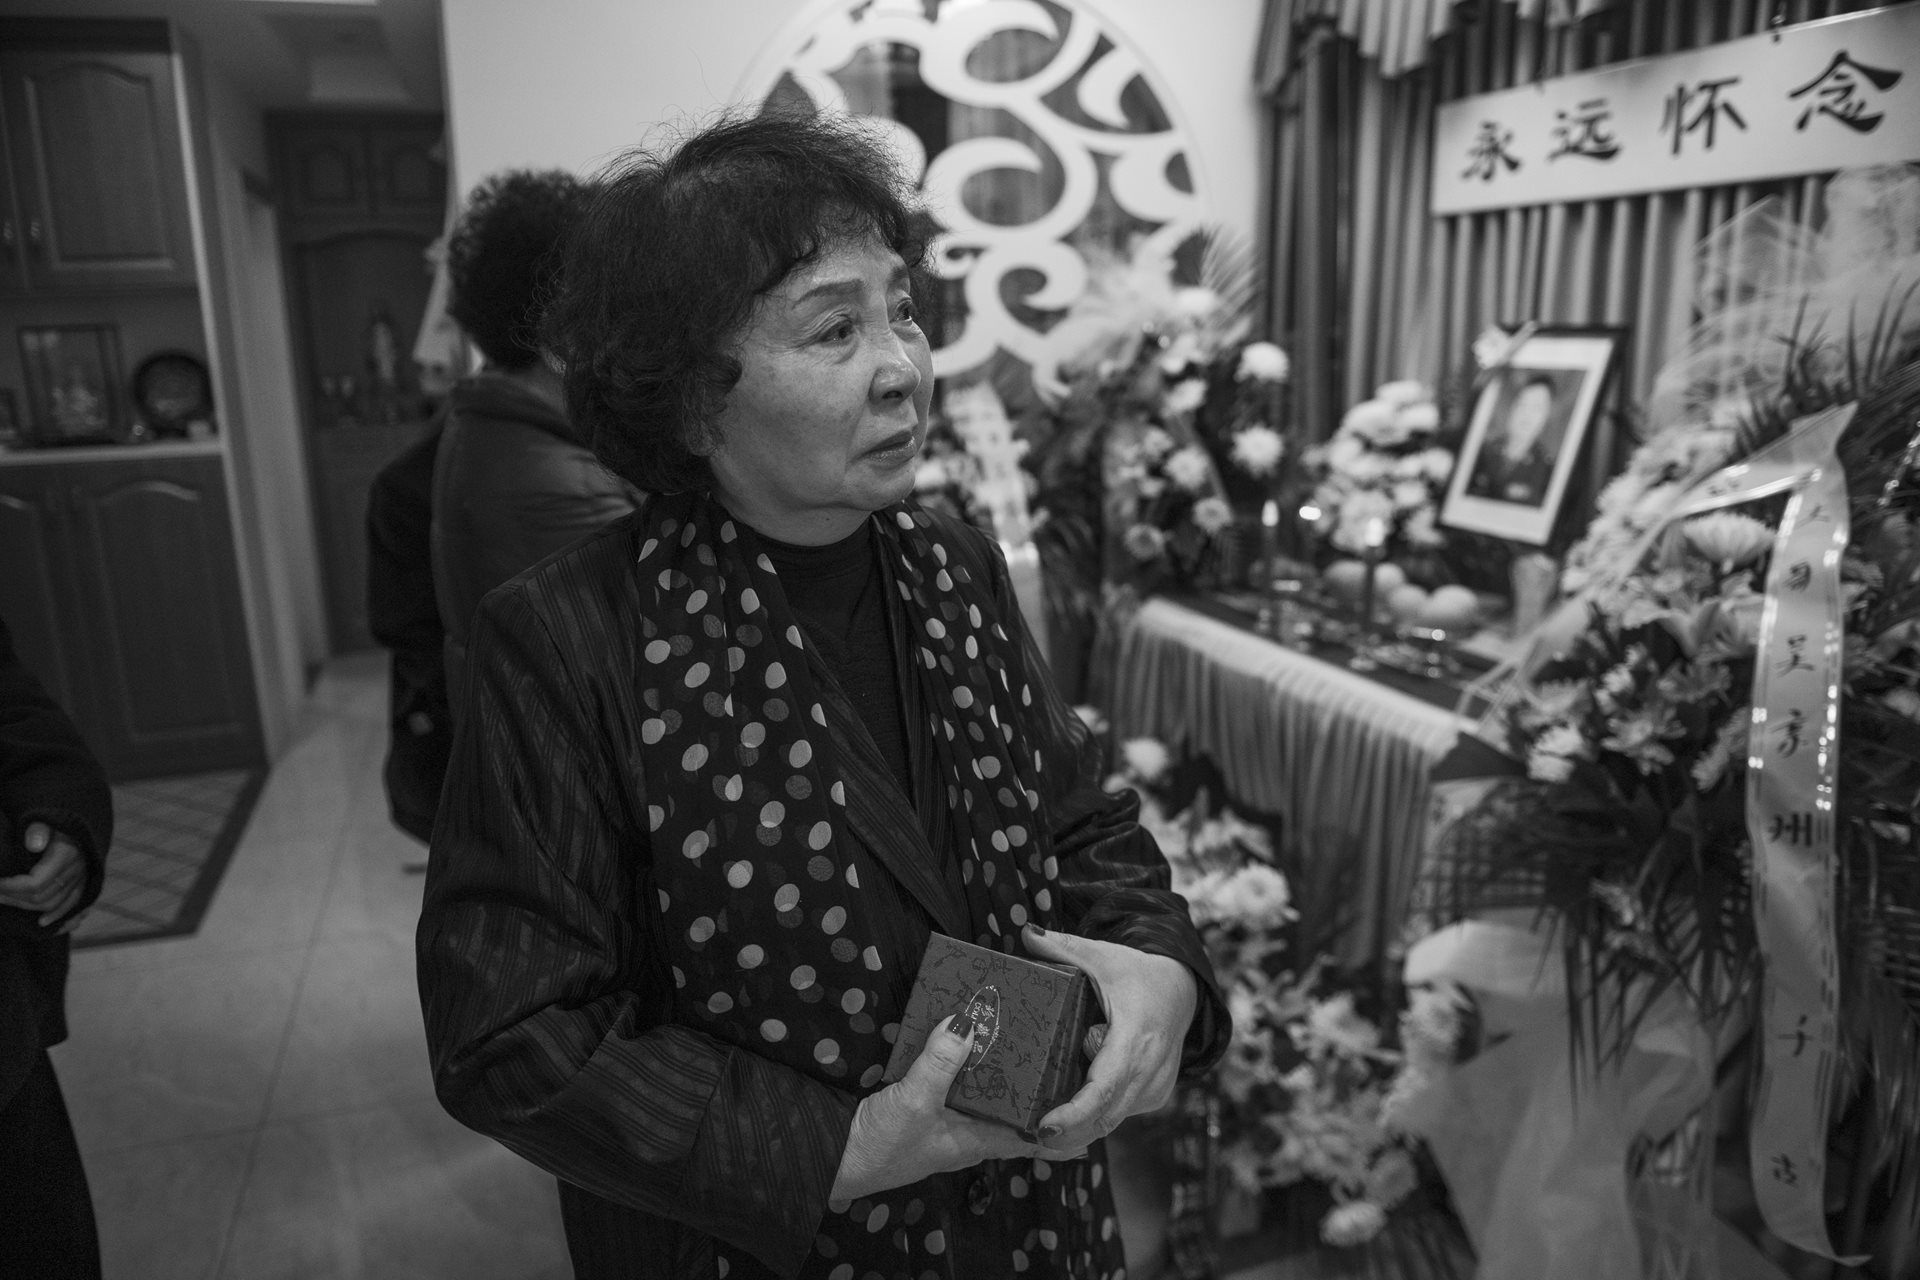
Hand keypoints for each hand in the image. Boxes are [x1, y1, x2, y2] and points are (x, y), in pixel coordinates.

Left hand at [0, 823, 87, 926]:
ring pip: (52, 903)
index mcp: (66, 855)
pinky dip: (57, 916)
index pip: (35, 883)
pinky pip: (71, 905)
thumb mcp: (46, 819)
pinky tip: (42, 922)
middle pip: (41, 896)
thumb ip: (38, 830)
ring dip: (27, 906)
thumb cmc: (58, 820)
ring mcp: (82, 879)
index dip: (11, 887)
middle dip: (13, 897)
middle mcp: (76, 871)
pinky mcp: (85, 883)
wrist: (82, 822)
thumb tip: (33, 844)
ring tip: (5, 901)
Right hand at [830, 1015, 1063, 1204]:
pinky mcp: (924, 1103)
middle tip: (1060, 1051)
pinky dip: (963, 1058)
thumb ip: (940, 1063)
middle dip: (1035, 1084)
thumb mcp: (913, 1101)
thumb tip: (969, 1023)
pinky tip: (965, 1034)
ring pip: (984, 1090)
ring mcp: (946, 1117)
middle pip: (1012, 1106)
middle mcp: (968, 1129)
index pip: (1031, 1139)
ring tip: (1021, 1033)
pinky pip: (954, 1078)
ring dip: (1000, 1066)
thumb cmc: (880, 1146)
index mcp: (977, 1140)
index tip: (1096, 1119)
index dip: (1063, 1131)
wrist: (834, 1156)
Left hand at [1025, 923, 1197, 1152]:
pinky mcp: (1155, 1097)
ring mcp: (1156, 1088)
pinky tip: (1066, 1123)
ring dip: (1079, 1130)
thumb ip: (1062, 947)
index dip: (1075, 1113)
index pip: (1105, 1086)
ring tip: (1038, 1135)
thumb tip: (1025, 934)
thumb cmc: (1138, 974)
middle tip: (1027, 1137)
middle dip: (1068, 1133)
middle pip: (1106, 1115)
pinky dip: (1094, 1119)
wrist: (1182, 991)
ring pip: (1112, 1119)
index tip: (1045, 1127)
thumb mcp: (1102, 957)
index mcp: (1136, 1037)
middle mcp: (1151, 1069)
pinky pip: (1119, 1114)